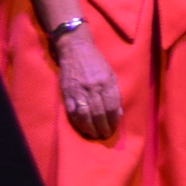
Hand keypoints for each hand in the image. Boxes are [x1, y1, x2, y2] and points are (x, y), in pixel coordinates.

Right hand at [56, 25, 124, 140]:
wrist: (76, 50)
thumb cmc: (97, 62)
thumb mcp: (111, 74)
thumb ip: (115, 93)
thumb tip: (118, 113)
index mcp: (107, 82)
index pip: (112, 106)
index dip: (113, 120)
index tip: (114, 128)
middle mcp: (93, 87)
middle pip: (99, 113)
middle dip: (103, 127)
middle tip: (105, 136)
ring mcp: (79, 91)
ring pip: (85, 115)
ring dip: (90, 128)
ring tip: (94, 135)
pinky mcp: (67, 92)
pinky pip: (72, 111)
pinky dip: (78, 122)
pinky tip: (82, 128)